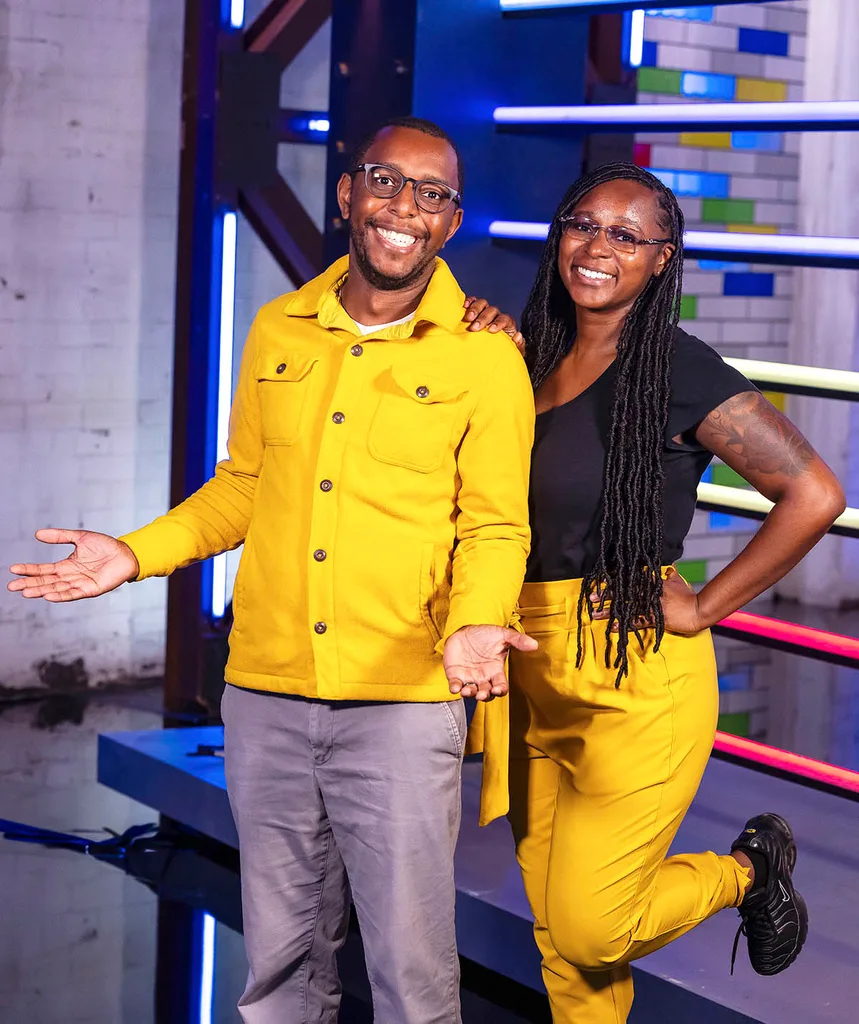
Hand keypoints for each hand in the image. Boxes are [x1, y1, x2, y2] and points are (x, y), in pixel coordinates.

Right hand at [7, 529, 139, 601]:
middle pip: (46, 582)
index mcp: (67, 566)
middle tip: (11, 586)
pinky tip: (48, 595)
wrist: (127, 552)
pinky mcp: (91, 590)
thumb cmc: (105, 545)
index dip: (29, 570)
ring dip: (41, 591)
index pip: (43, 570)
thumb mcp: (80, 537)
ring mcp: (80, 584)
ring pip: (56, 589)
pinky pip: (73, 594)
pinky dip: (61, 595)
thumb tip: (37, 534)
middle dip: (29, 584)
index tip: (13, 569)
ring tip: (26, 592)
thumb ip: (60, 536)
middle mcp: (71, 577)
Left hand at [443, 624, 537, 700]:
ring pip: (471, 692)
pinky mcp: (455, 675)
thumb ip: (517, 640)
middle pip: (486, 694)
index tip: (498, 689)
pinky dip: (455, 688)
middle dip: (484, 696)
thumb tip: (534, 644)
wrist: (465, 629)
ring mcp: (469, 677)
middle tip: (482, 694)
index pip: (500, 686)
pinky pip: (455, 685)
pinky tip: (455, 688)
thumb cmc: (485, 634)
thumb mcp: (502, 635)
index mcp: (495, 671)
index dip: (500, 690)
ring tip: (468, 691)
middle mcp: (483, 678)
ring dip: (470, 694)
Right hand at [463, 296, 524, 352]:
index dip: (498, 323)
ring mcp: (484, 311)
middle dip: (483, 318)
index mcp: (506, 323)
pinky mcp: (474, 311)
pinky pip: (472, 302)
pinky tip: (464, 306)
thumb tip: (518, 336)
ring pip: (482, 304)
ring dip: (475, 309)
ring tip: (468, 318)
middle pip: (492, 310)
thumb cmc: (499, 352)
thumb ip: (517, 347)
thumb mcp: (511, 352)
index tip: (490, 330)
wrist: (487, 354)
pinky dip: (469, 302)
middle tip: (475, 328)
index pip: (505, 319)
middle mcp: (495, 315)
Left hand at [589, 569, 705, 635]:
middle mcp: (650, 592)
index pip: (630, 579)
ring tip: (595, 614)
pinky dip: (624, 624)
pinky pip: (637, 622)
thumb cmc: (687, 596)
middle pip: (624, 593)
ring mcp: (652, 605)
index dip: (614, 580)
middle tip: (591, 599)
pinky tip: (612, 626)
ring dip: (610, 611)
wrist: (698, 610)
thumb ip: (670, 573)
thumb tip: (668, 566)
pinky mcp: (656, 618)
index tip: (600, 582)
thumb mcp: (677, 581)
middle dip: (607, 596)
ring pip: (627, 607)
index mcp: (653, 582)